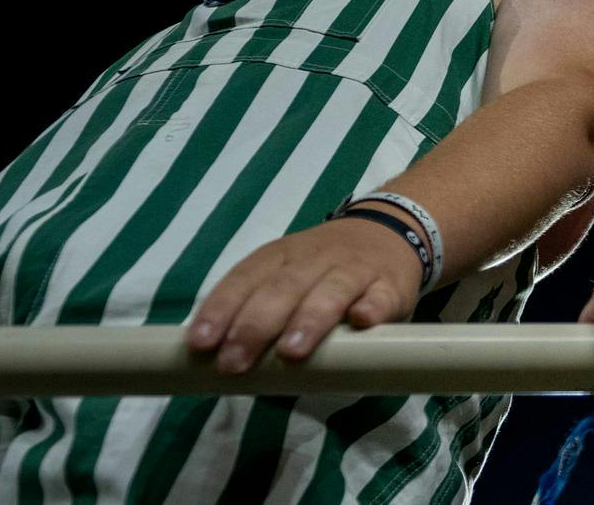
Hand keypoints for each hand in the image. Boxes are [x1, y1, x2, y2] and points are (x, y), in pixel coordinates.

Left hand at [185, 216, 422, 373]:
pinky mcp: (392, 285)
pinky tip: (362, 321)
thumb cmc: (323, 268)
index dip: (221, 309)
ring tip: (291, 352)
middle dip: (256, 325)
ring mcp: (356, 269)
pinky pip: (381, 295)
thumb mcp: (286, 273)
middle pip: (283, 287)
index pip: (246, 278)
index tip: (200, 344)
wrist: (391, 229)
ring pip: (331, 290)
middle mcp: (316, 258)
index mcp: (282, 255)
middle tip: (235, 363)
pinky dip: (372, 308)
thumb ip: (257, 307)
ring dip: (309, 319)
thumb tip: (215, 358)